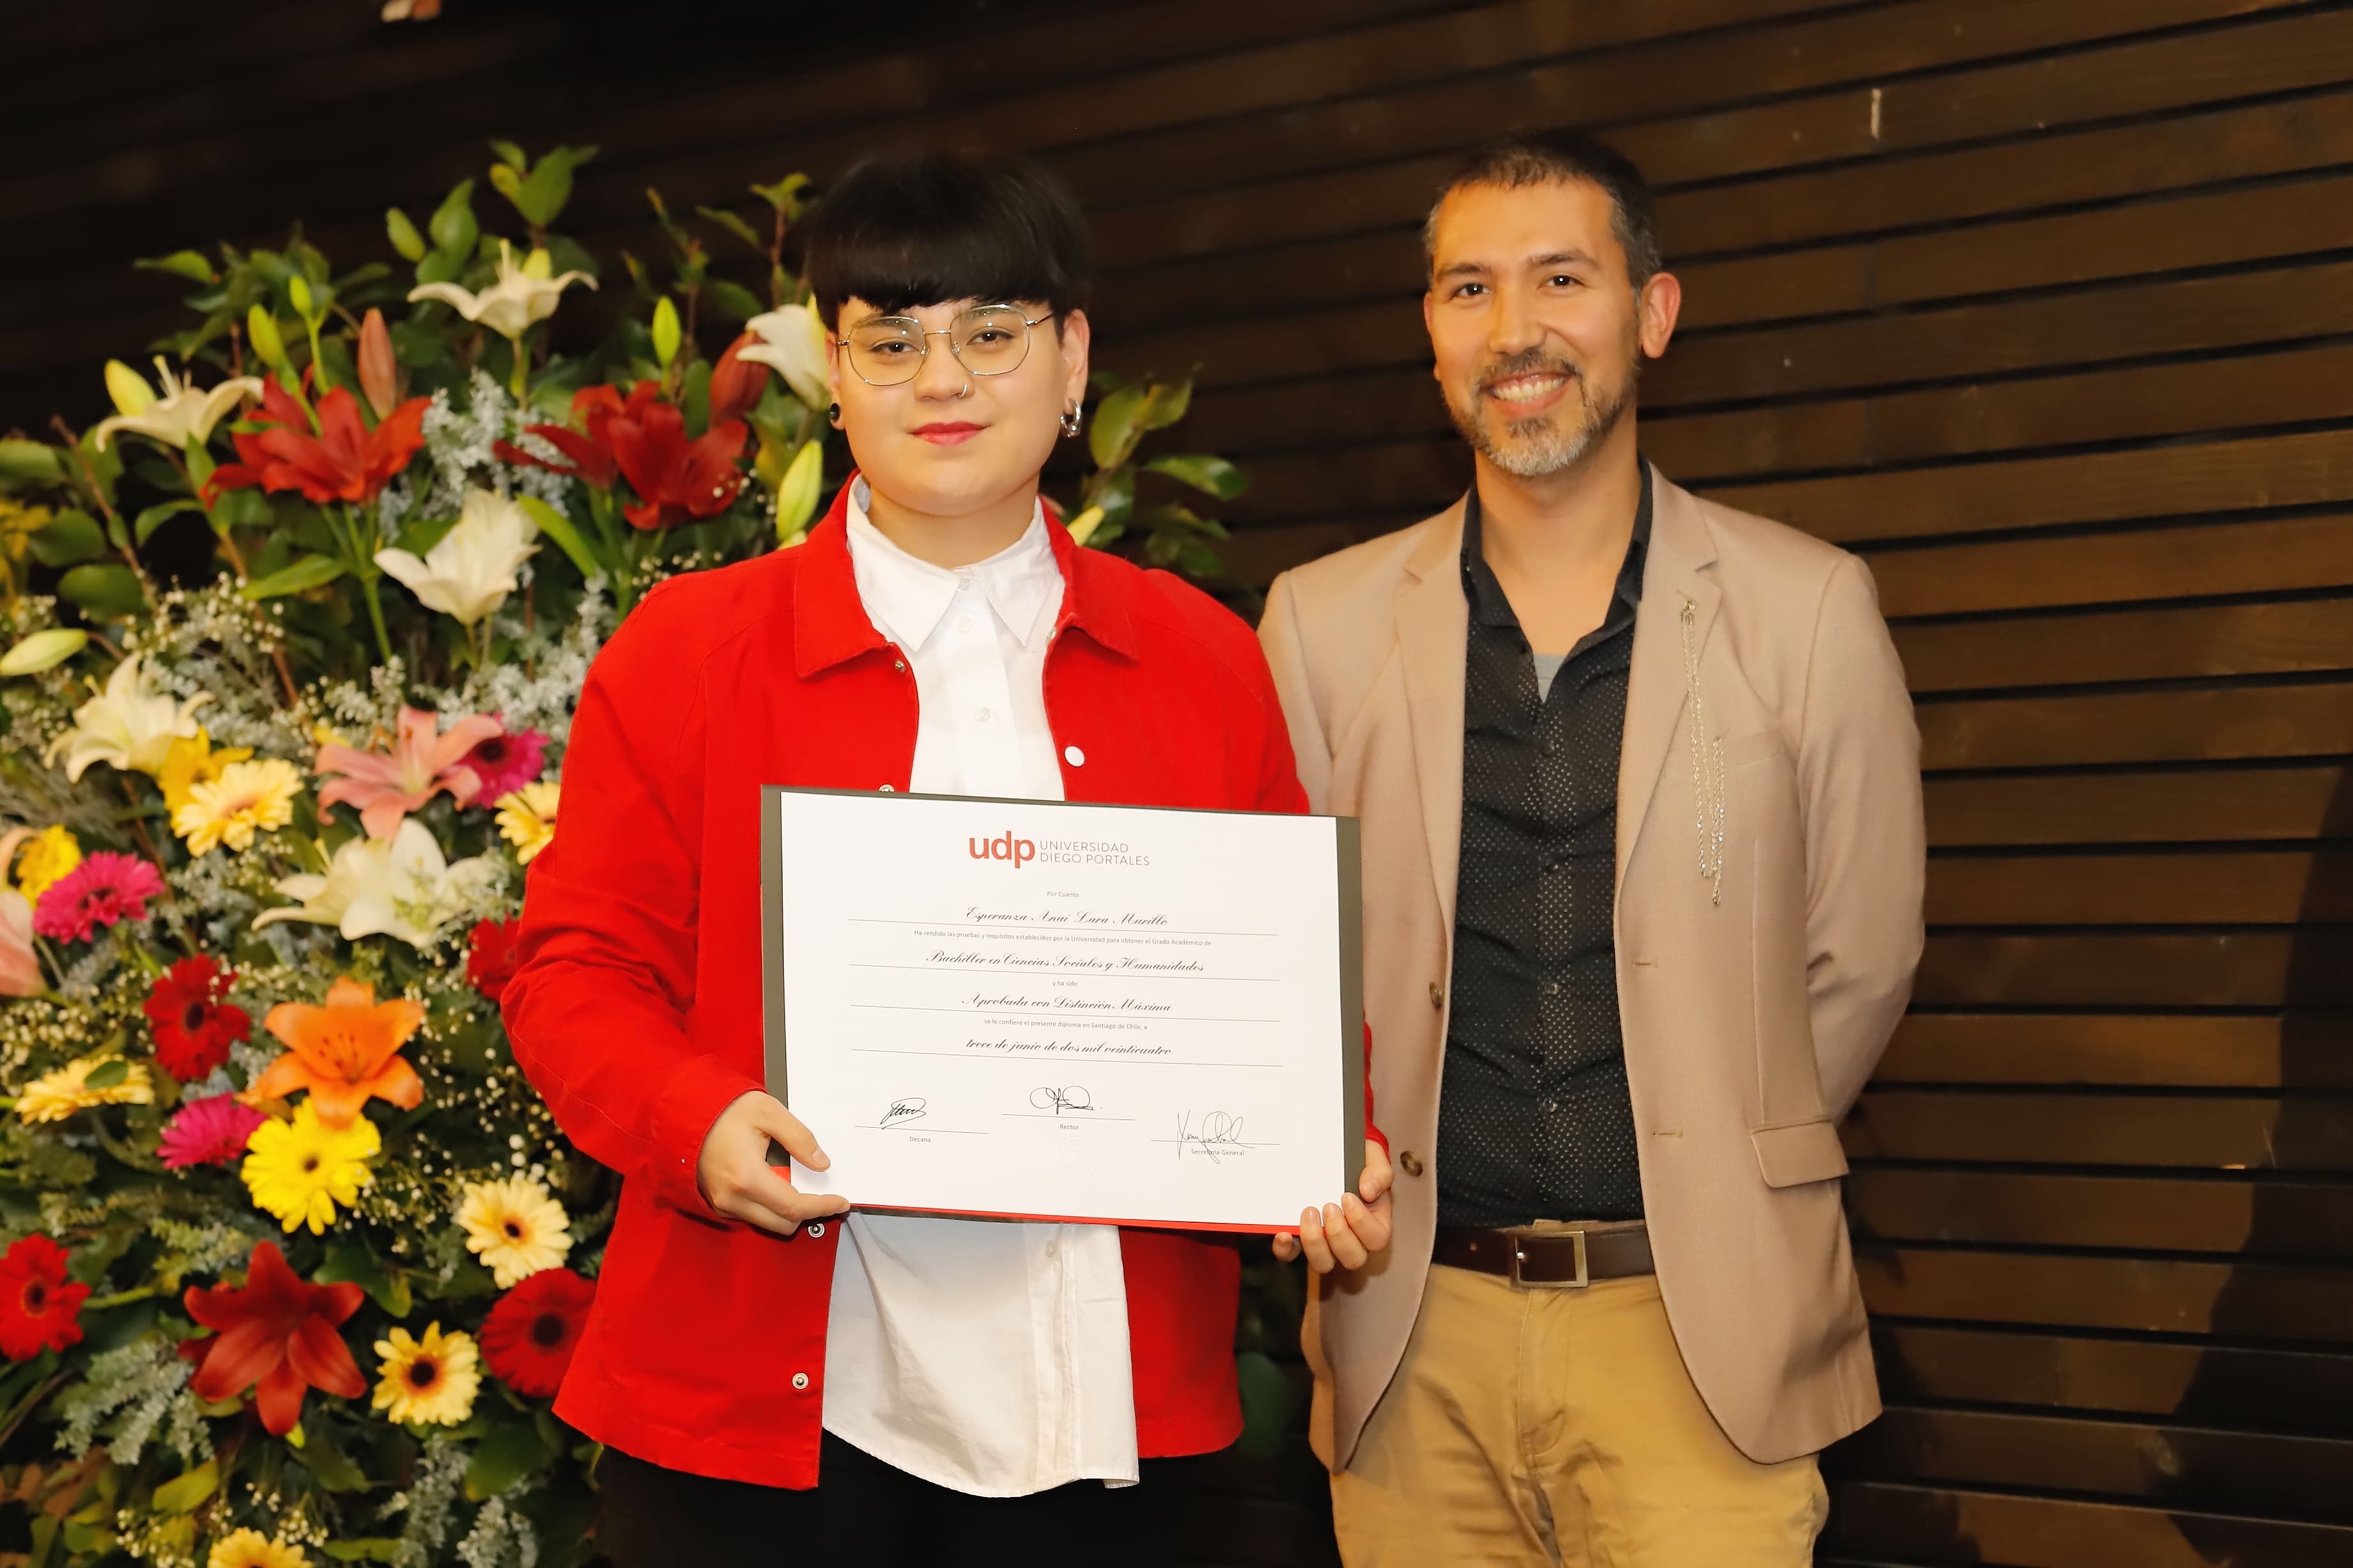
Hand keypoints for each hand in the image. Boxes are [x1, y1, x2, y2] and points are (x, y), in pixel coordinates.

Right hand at [696, 1091, 850, 1236]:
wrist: (681, 1115)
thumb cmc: (723, 1111)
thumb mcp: (767, 1112)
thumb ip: (799, 1138)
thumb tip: (821, 1163)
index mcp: (747, 1178)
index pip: (793, 1206)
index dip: (821, 1207)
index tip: (841, 1201)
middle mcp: (732, 1199)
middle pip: (782, 1224)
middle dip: (809, 1213)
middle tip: (826, 1196)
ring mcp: (722, 1204)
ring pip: (767, 1223)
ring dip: (789, 1211)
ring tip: (804, 1188)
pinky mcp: (717, 1204)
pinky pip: (752, 1216)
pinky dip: (770, 1207)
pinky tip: (780, 1186)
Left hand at [1273, 1139, 1392, 1272]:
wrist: (1333, 1154)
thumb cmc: (1358, 1162)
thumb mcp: (1373, 1159)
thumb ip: (1378, 1172)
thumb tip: (1368, 1191)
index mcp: (1374, 1224)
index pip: (1376, 1238)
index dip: (1362, 1223)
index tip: (1346, 1197)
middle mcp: (1352, 1240)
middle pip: (1353, 1258)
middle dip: (1338, 1234)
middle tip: (1327, 1206)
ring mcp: (1326, 1243)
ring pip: (1323, 1263)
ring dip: (1315, 1242)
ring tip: (1308, 1213)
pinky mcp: (1301, 1241)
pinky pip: (1292, 1255)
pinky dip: (1286, 1249)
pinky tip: (1283, 1234)